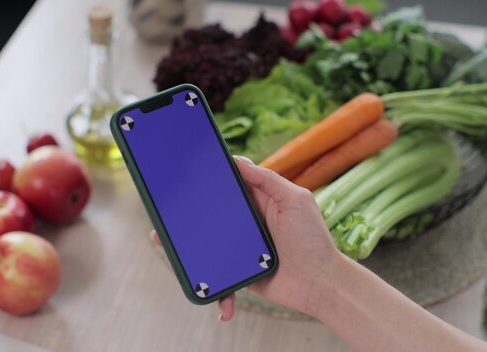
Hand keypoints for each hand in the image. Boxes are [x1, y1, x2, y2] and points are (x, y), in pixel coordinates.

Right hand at [150, 155, 339, 320]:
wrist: (322, 283)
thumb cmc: (313, 239)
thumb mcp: (296, 200)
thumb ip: (268, 180)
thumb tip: (238, 161)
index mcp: (258, 201)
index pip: (228, 185)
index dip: (208, 180)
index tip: (184, 175)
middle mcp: (247, 223)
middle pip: (210, 216)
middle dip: (187, 217)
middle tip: (164, 216)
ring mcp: (241, 249)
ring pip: (208, 246)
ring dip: (188, 251)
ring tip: (169, 250)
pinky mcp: (240, 273)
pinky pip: (221, 278)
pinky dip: (217, 292)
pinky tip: (220, 305)